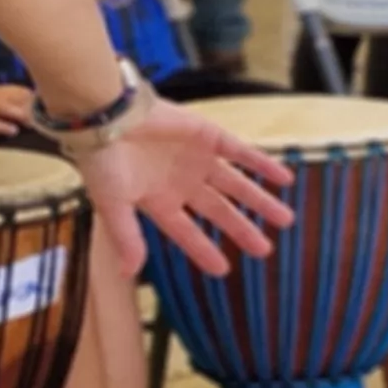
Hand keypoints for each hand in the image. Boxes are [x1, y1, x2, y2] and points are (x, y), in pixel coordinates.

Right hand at [75, 99, 293, 274]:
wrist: (108, 115)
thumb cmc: (102, 160)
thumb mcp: (113, 203)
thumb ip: (126, 237)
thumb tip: (127, 272)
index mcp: (159, 201)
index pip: (187, 232)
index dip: (204, 251)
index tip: (223, 270)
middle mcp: (182, 182)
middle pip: (220, 211)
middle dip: (242, 229)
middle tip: (266, 250)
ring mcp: (197, 159)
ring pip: (237, 185)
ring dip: (261, 201)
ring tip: (286, 219)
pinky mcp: (208, 136)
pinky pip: (243, 153)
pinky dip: (264, 165)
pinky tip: (286, 179)